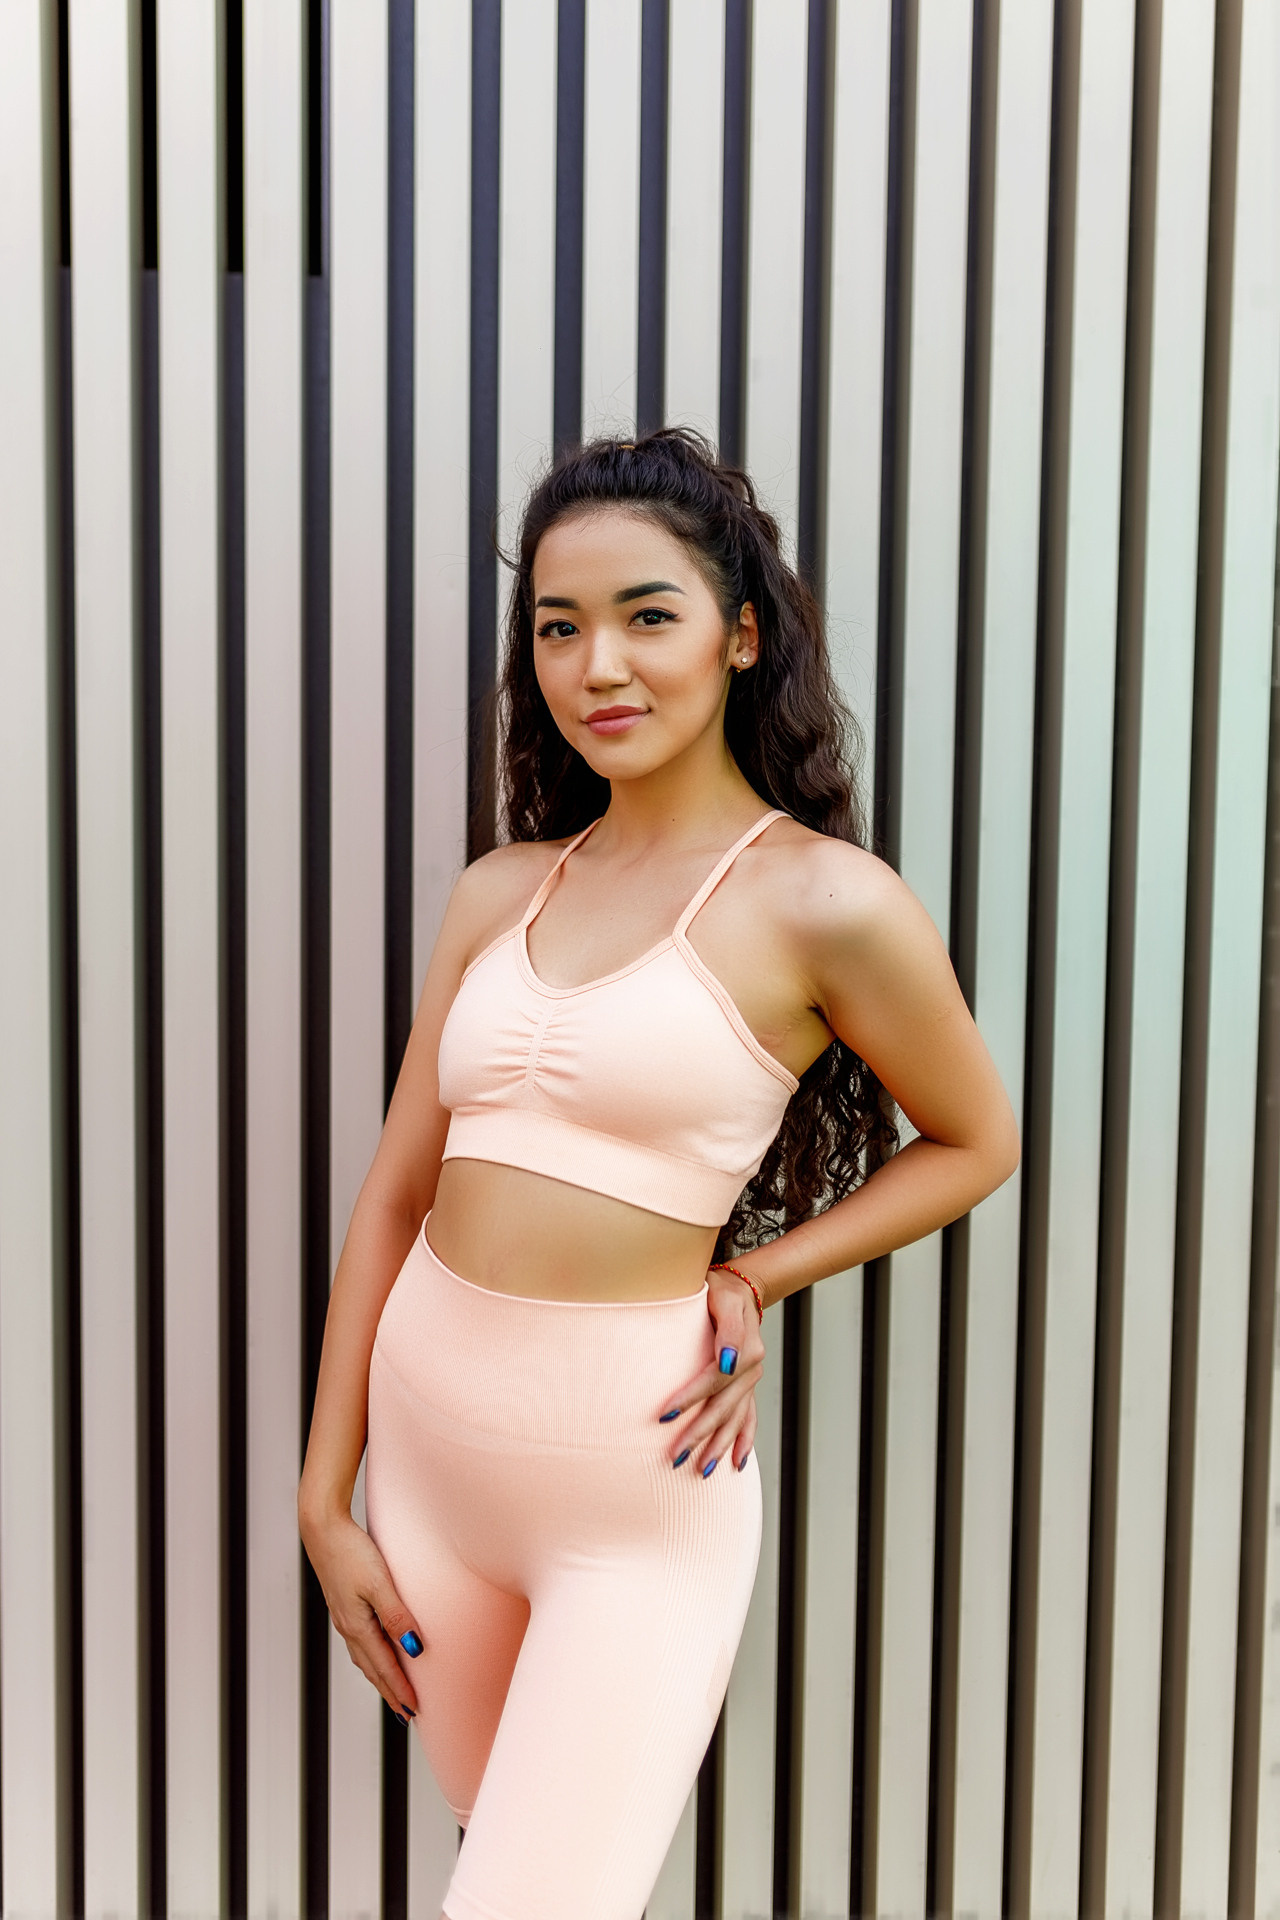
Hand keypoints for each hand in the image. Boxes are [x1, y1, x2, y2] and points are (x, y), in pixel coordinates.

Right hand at [299, 1505, 423, 1723]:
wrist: (322, 1528)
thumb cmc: (352, 1552)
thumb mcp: (379, 1584)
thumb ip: (397, 1617)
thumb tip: (415, 1650)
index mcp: (358, 1626)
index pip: (384, 1667)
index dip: (400, 1690)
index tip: (414, 1711)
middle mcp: (348, 1627)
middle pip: (372, 1669)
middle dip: (389, 1691)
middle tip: (406, 1713)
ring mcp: (344, 1616)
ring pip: (365, 1657)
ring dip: (380, 1676)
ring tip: (393, 1690)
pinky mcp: (343, 1604)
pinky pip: (360, 1641)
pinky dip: (372, 1657)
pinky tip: (376, 1652)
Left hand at [657, 1270, 764, 1474]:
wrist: (740, 1288)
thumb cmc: (721, 1290)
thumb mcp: (722, 1297)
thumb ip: (728, 1328)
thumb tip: (727, 1361)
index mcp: (745, 1348)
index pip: (713, 1380)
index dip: (689, 1399)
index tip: (663, 1416)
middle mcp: (751, 1369)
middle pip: (723, 1407)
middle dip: (699, 1434)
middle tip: (674, 1456)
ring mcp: (751, 1380)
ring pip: (735, 1419)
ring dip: (719, 1445)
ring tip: (702, 1470)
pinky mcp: (748, 1385)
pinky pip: (749, 1417)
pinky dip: (744, 1440)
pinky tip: (737, 1463)